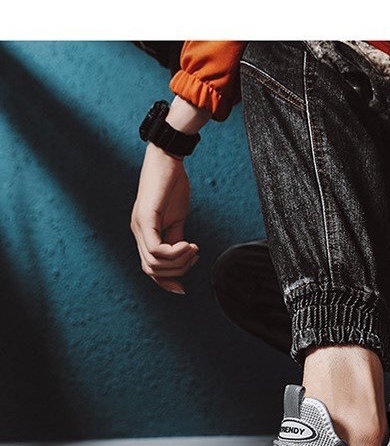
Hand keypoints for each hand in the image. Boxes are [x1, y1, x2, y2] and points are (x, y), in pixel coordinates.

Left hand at [130, 143, 198, 293]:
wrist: (167, 159)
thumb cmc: (172, 186)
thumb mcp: (177, 219)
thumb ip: (176, 240)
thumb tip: (183, 259)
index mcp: (144, 234)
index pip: (149, 268)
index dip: (166, 282)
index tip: (183, 286)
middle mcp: (137, 232)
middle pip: (151, 270)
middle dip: (177, 270)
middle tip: (195, 256)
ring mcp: (139, 226)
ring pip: (154, 263)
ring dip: (179, 261)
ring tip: (194, 248)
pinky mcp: (145, 219)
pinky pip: (156, 250)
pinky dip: (175, 252)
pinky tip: (189, 244)